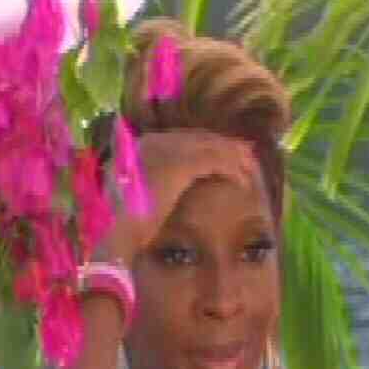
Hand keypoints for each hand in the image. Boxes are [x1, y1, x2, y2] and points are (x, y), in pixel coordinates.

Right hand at [97, 130, 258, 266]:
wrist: (117, 231)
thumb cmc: (129, 220)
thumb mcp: (145, 191)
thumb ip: (162, 178)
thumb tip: (184, 176)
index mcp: (144, 144)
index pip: (187, 137)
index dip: (212, 144)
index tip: (231, 154)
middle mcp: (154, 141)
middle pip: (202, 137)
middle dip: (228, 147)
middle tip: (249, 160)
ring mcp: (166, 150)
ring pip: (212, 147)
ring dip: (235, 158)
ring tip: (251, 171)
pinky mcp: (179, 166)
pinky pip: (215, 162)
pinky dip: (232, 171)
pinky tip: (242, 183)